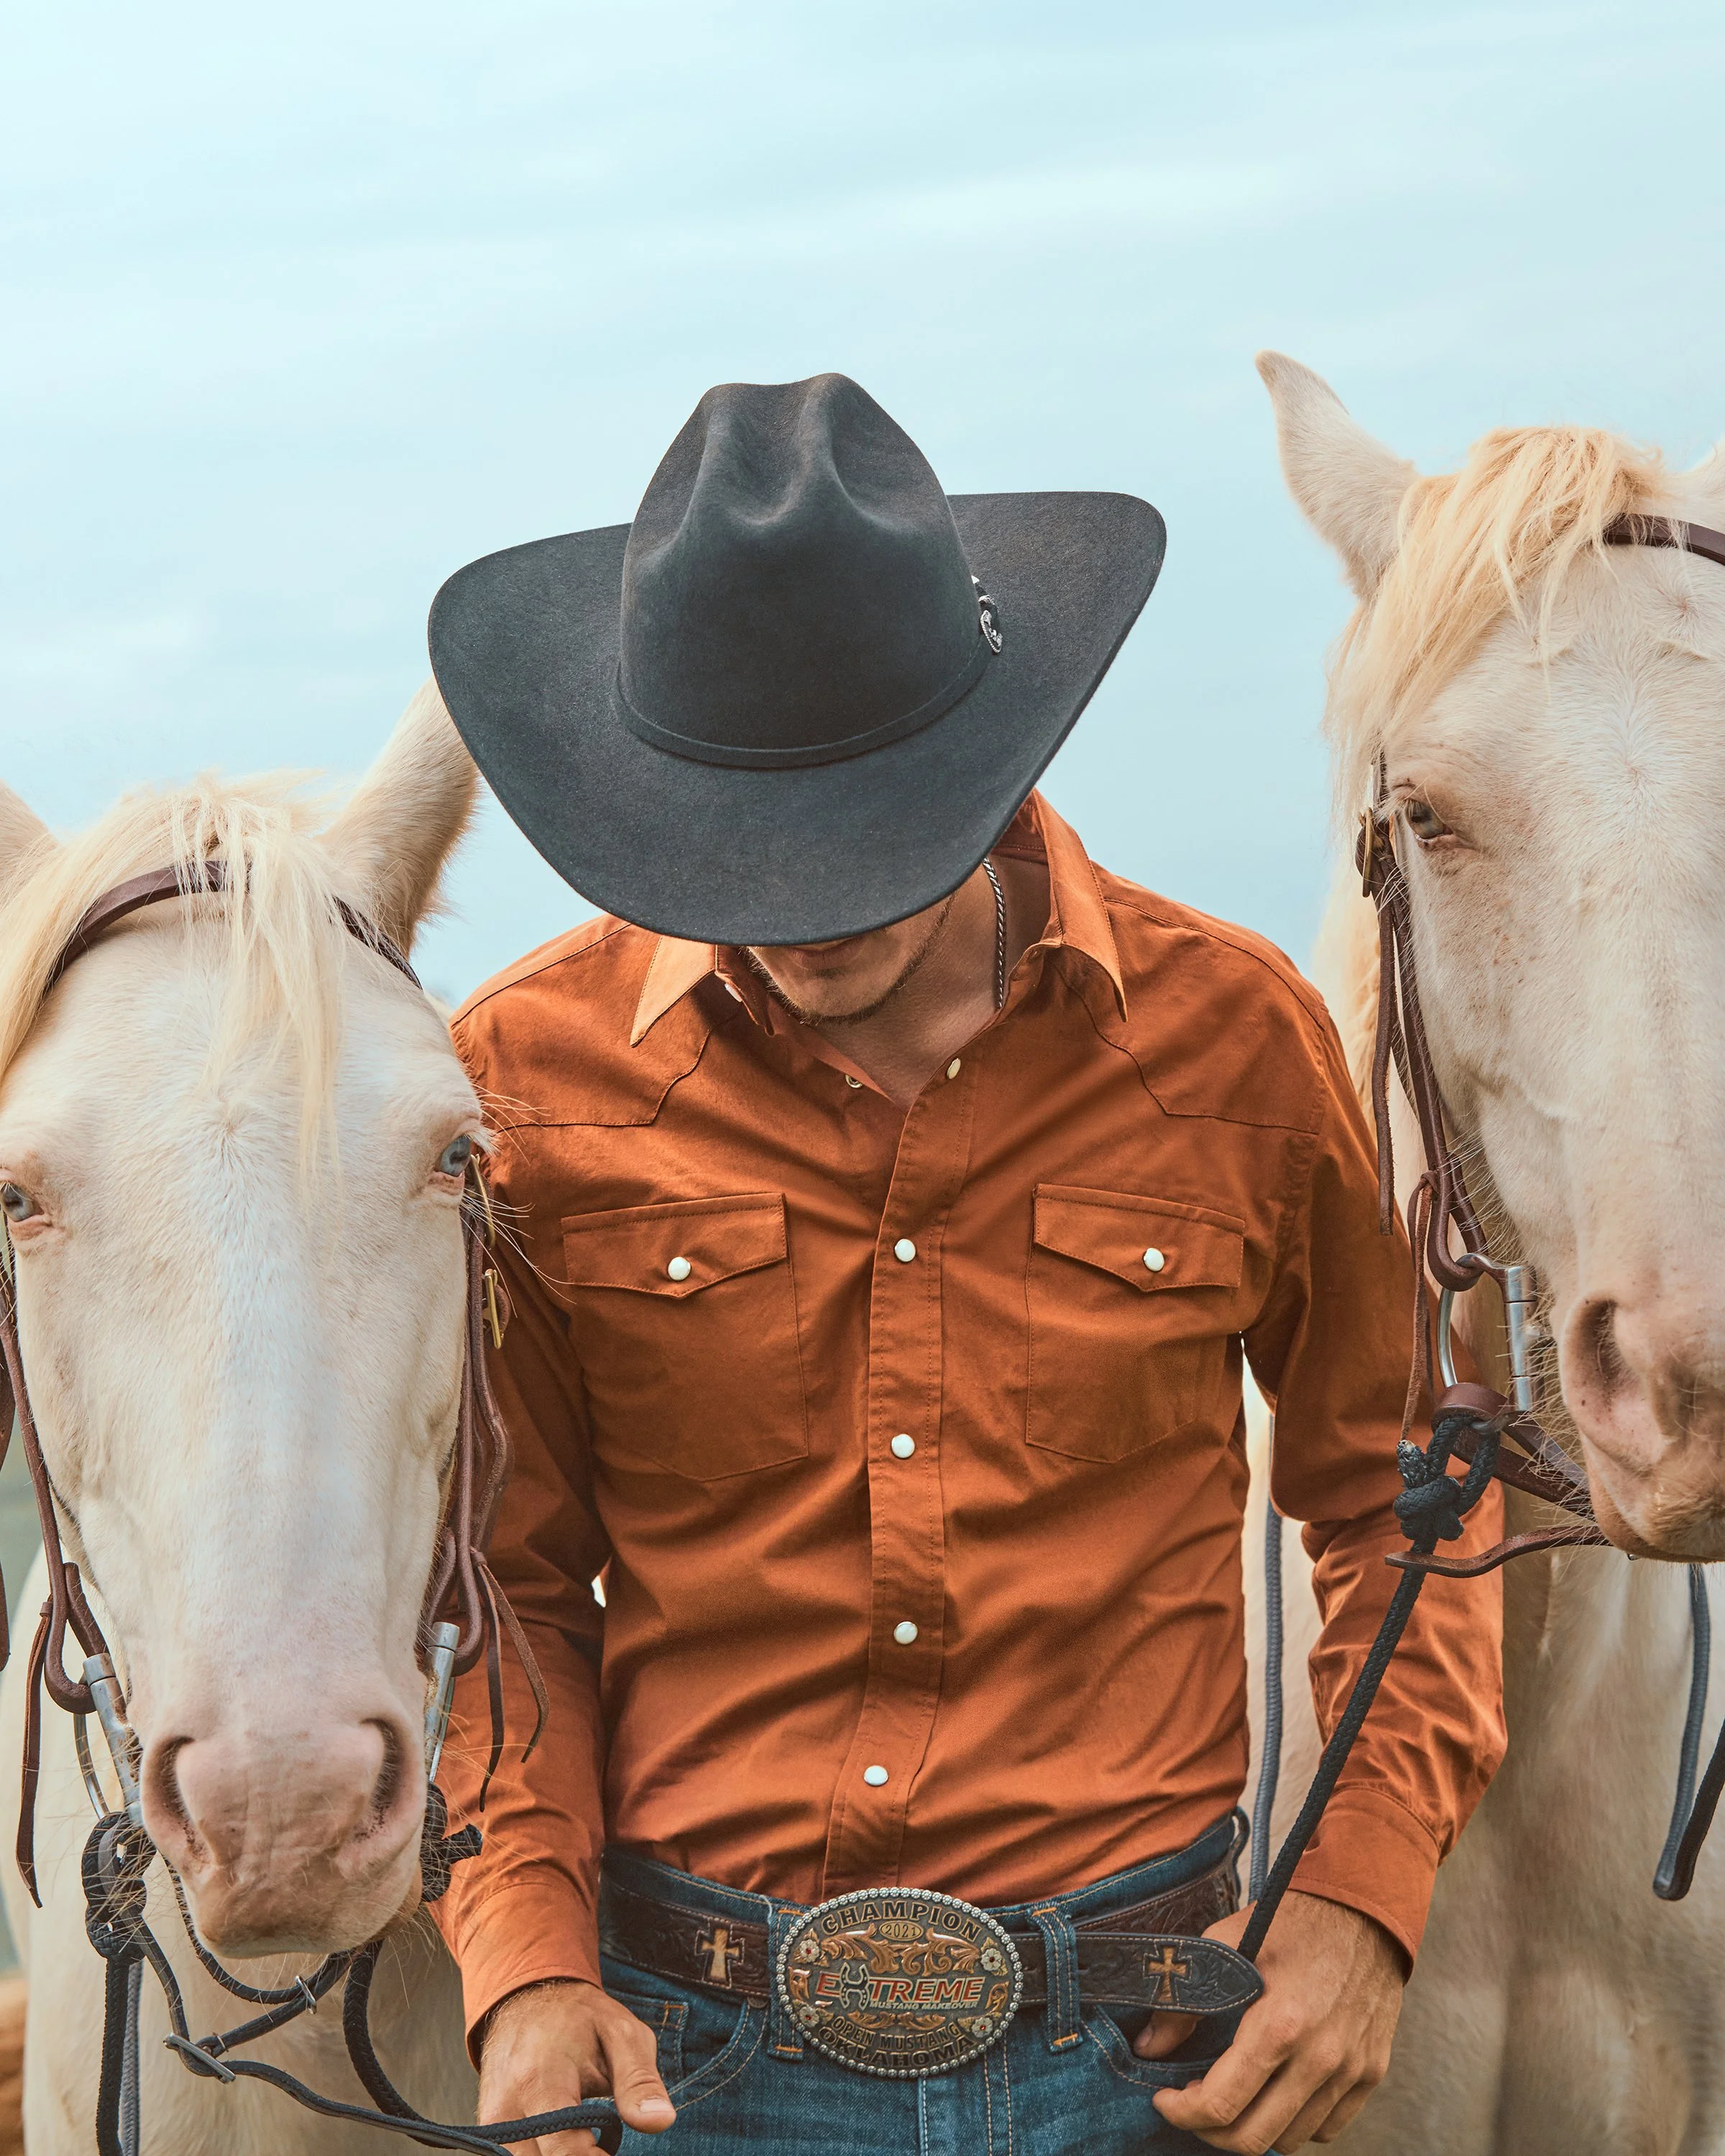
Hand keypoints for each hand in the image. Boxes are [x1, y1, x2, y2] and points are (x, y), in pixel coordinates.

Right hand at [478, 1978, 675, 2155]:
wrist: (527, 2000)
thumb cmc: (581, 2019)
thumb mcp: (621, 2034)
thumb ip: (639, 2081)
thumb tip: (661, 2121)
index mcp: (540, 2082)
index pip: (565, 2152)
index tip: (614, 2149)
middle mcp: (506, 2110)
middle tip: (605, 2142)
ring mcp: (491, 2125)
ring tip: (587, 2139)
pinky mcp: (489, 2133)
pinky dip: (546, 2155)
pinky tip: (567, 2142)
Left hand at [1144, 1891, 1403, 2151]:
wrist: (1362, 1906)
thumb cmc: (1288, 1921)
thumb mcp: (1225, 1943)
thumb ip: (1182, 2000)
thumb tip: (1148, 2046)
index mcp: (1280, 2024)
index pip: (1221, 2105)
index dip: (1182, 2113)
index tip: (1165, 2100)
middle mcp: (1320, 2058)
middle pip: (1253, 2139)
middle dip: (1208, 2131)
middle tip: (1191, 2104)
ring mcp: (1351, 2071)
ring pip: (1290, 2140)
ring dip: (1251, 2128)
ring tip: (1232, 2095)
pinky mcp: (1371, 2073)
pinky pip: (1328, 2129)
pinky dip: (1294, 2124)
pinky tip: (1273, 2093)